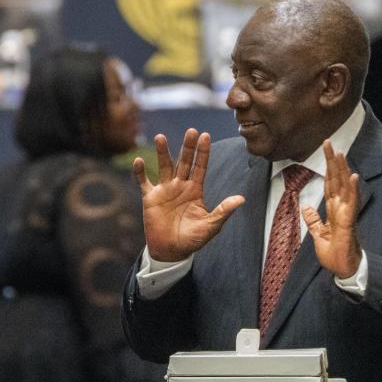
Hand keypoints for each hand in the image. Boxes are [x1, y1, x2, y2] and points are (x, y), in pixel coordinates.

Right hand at [132, 129, 244, 261]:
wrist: (171, 251)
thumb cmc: (192, 239)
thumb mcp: (210, 226)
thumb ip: (223, 211)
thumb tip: (241, 199)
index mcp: (195, 190)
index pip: (200, 167)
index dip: (203, 152)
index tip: (205, 136)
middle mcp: (180, 186)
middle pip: (184, 162)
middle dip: (187, 147)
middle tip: (191, 131)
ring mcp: (164, 190)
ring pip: (164, 167)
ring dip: (163, 153)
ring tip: (161, 137)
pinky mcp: (150, 198)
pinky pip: (143, 182)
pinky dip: (140, 172)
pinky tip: (139, 161)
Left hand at [302, 140, 361, 277]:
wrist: (343, 269)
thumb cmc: (334, 254)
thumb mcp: (318, 234)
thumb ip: (313, 220)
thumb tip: (306, 208)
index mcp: (333, 209)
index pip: (329, 182)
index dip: (327, 166)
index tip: (324, 150)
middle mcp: (341, 207)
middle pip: (336, 179)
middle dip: (332, 160)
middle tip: (328, 141)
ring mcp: (347, 213)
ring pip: (345, 187)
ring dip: (343, 169)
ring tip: (340, 153)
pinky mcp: (349, 222)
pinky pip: (352, 203)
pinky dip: (353, 189)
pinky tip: (353, 176)